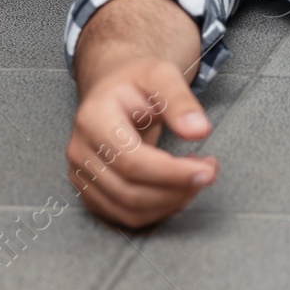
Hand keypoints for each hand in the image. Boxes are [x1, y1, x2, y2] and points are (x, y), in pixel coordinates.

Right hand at [65, 57, 217, 228]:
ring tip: (196, 178)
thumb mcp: (162, 75)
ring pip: (129, 210)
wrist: (112, 90)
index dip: (171, 173)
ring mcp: (81, 174)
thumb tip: (199, 130)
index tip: (206, 171)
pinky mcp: (90, 190)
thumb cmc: (136, 81)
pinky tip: (178, 189)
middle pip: (130, 191)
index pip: (132, 161)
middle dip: (177, 190)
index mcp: (93, 119)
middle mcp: (80, 150)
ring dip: (171, 202)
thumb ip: (181, 101)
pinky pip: (125, 215)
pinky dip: (158, 209)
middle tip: (209, 173)